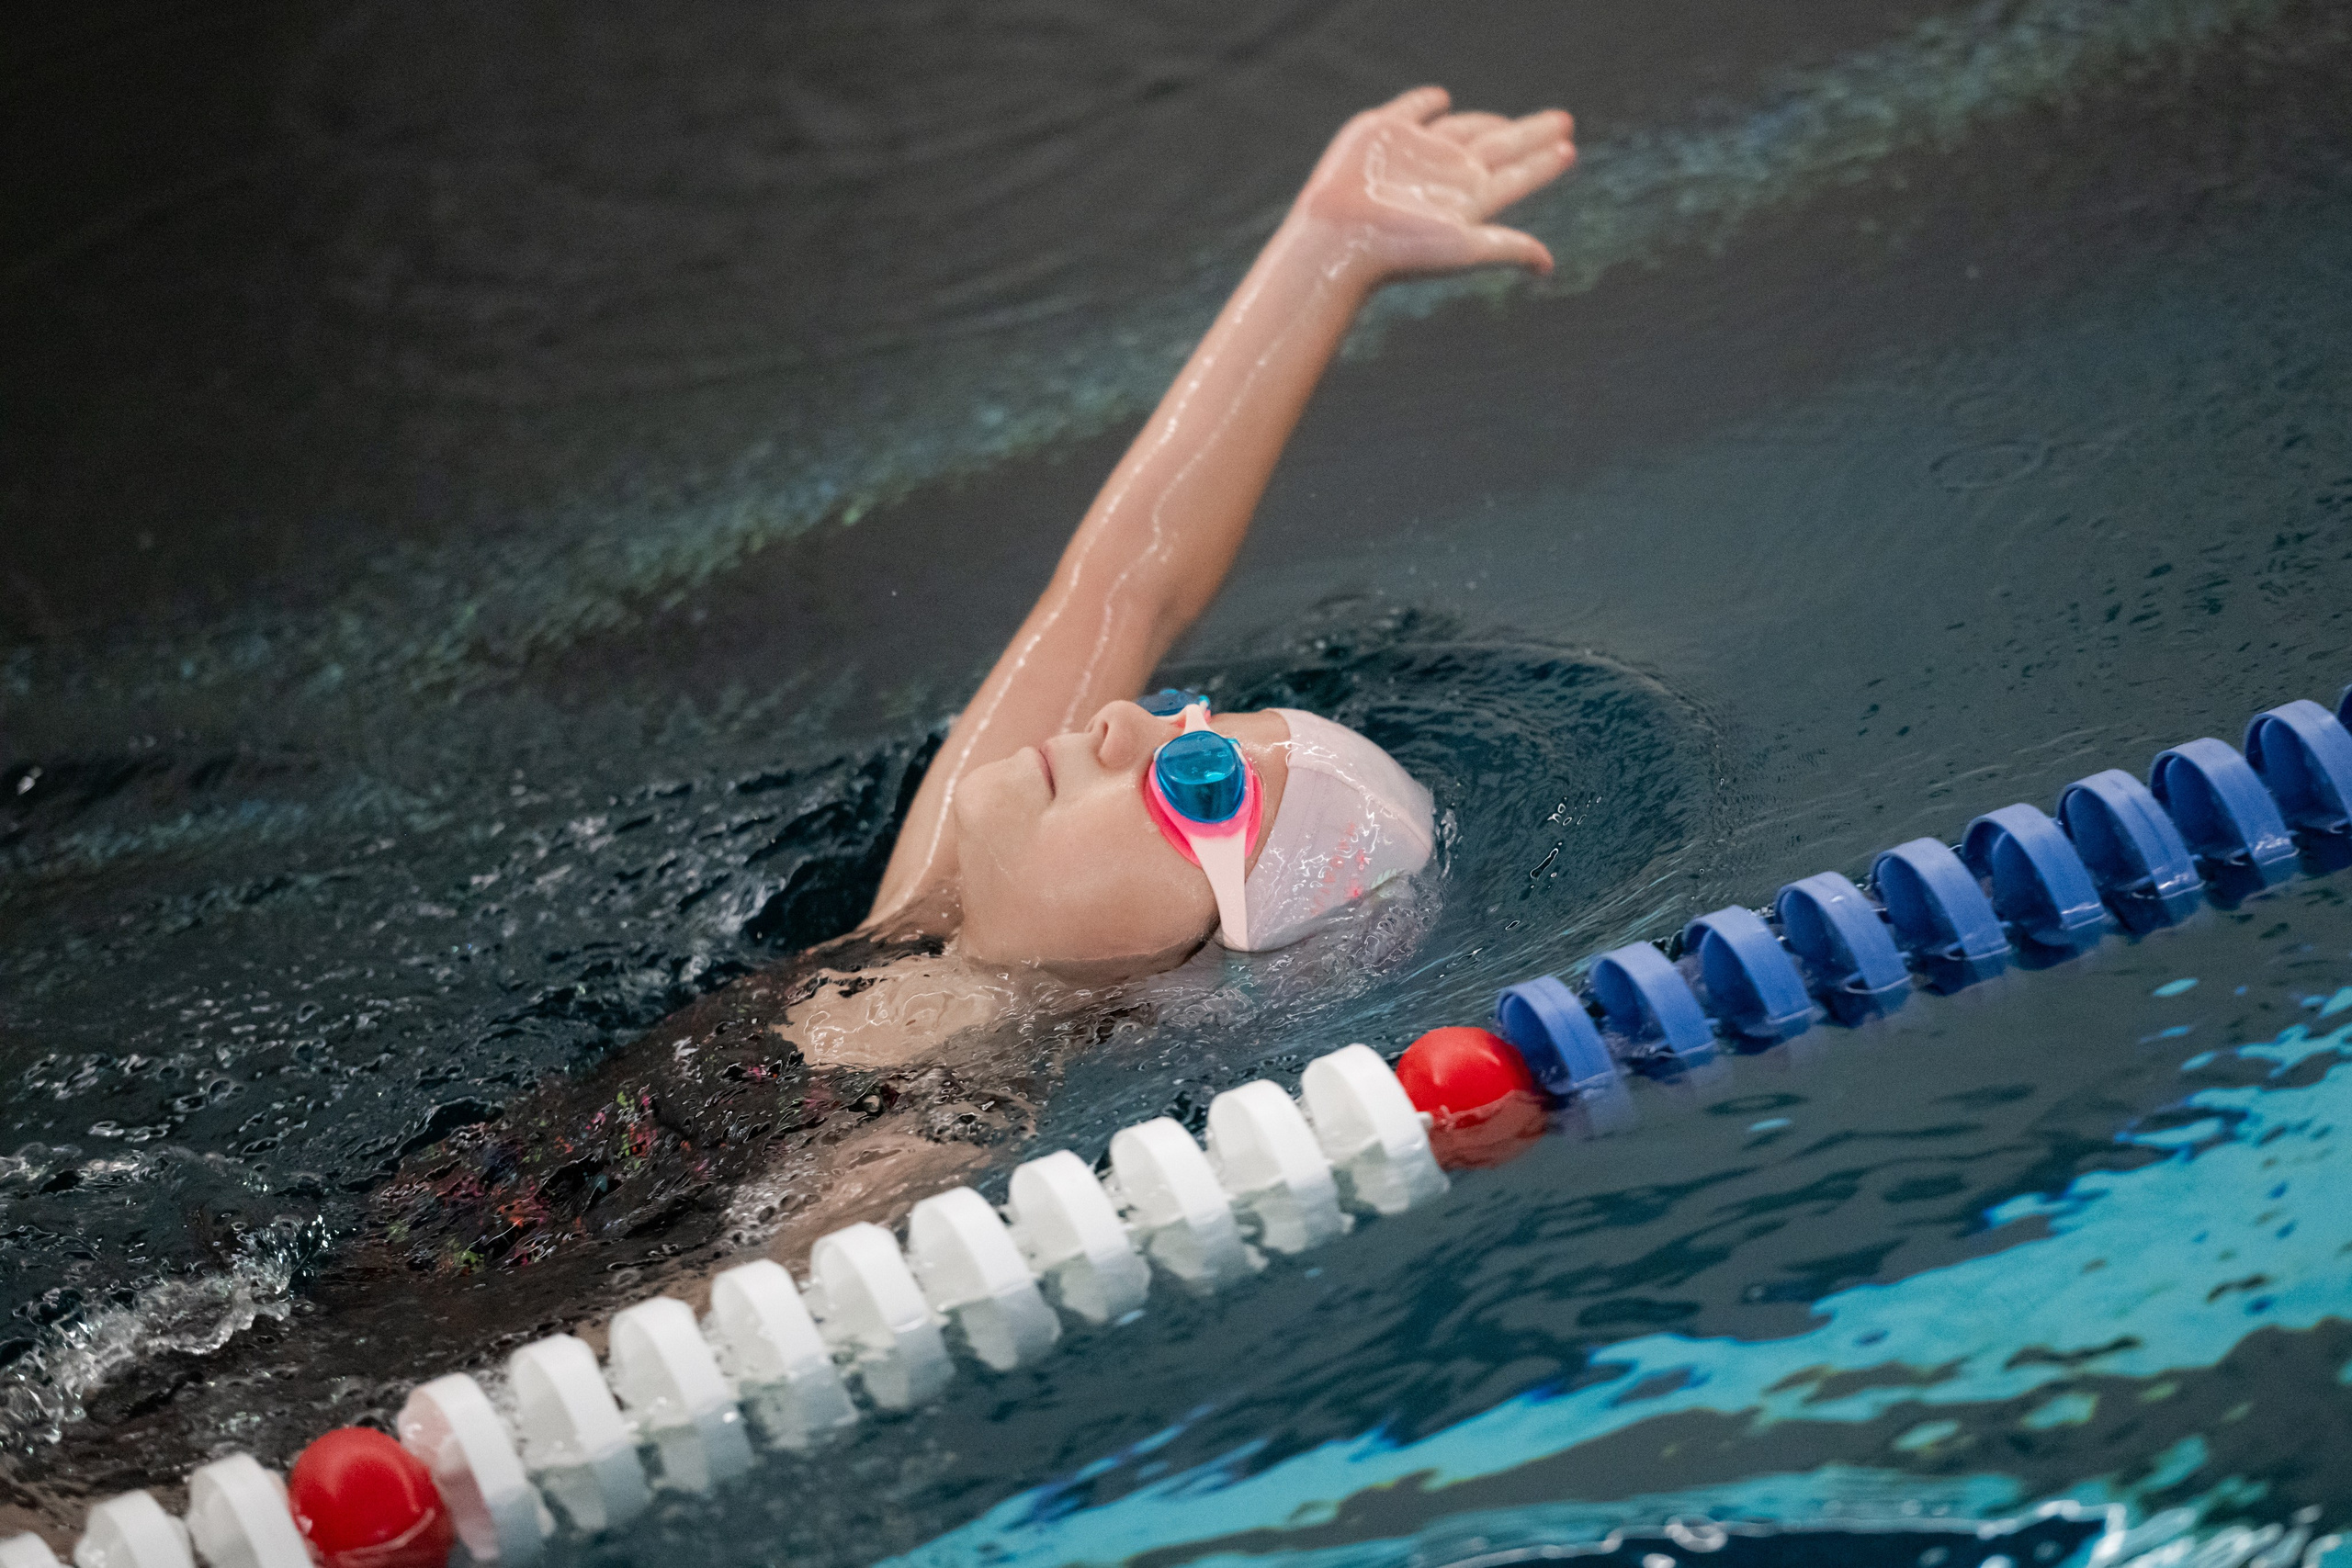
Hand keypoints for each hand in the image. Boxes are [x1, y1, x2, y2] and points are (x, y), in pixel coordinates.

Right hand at [1291, 86, 1574, 283]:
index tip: (1569, 151)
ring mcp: (1416, 152)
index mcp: (1470, 199)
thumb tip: (1548, 267)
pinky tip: (1441, 98)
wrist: (1340, 235)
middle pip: (1501, 147)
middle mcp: (1447, 174)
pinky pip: (1413, 110)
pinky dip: (1427, 101)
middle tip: (1564, 122)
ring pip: (1463, 128)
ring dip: (1490, 121)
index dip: (1543, 164)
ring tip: (1511, 122)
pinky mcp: (1383, 132)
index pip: (1517, 177)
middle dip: (1532, 135)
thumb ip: (1507, 248)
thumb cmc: (1400, 249)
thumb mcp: (1464, 248)